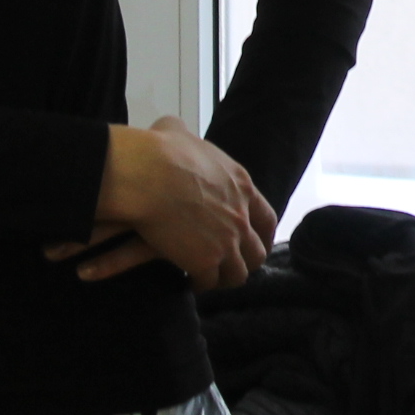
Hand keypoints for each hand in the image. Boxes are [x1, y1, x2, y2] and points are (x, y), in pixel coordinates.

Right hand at [47, 116, 277, 290]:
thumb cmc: (160, 151)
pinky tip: (190, 281)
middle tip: (234, 266)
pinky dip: (201, 284)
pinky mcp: (206, 261)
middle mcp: (241, 216)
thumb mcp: (177, 132)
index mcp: (241, 186)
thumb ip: (183, 134)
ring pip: (239, 273)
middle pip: (258, 250)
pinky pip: (210, 281)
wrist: (148, 175)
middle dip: (248, 261)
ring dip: (226, 278)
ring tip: (212, 279)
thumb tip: (171, 130)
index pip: (266, 218)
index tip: (259, 242)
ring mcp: (227, 241)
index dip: (263, 234)